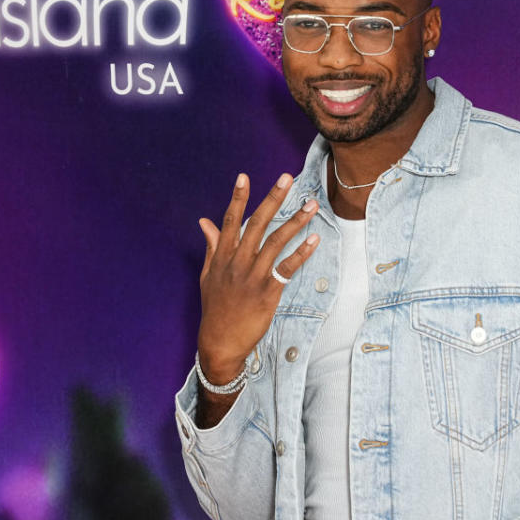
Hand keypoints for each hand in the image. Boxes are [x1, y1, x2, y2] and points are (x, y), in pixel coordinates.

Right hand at [196, 172, 319, 383]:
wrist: (220, 343)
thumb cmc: (215, 308)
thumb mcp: (208, 275)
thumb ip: (211, 246)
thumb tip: (204, 221)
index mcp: (222, 257)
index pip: (230, 221)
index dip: (238, 198)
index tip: (244, 177)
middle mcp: (237, 263)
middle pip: (256, 224)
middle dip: (272, 199)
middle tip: (286, 178)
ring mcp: (253, 277)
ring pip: (275, 242)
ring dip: (295, 221)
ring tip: (311, 205)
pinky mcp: (268, 292)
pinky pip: (287, 268)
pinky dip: (301, 252)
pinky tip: (314, 238)